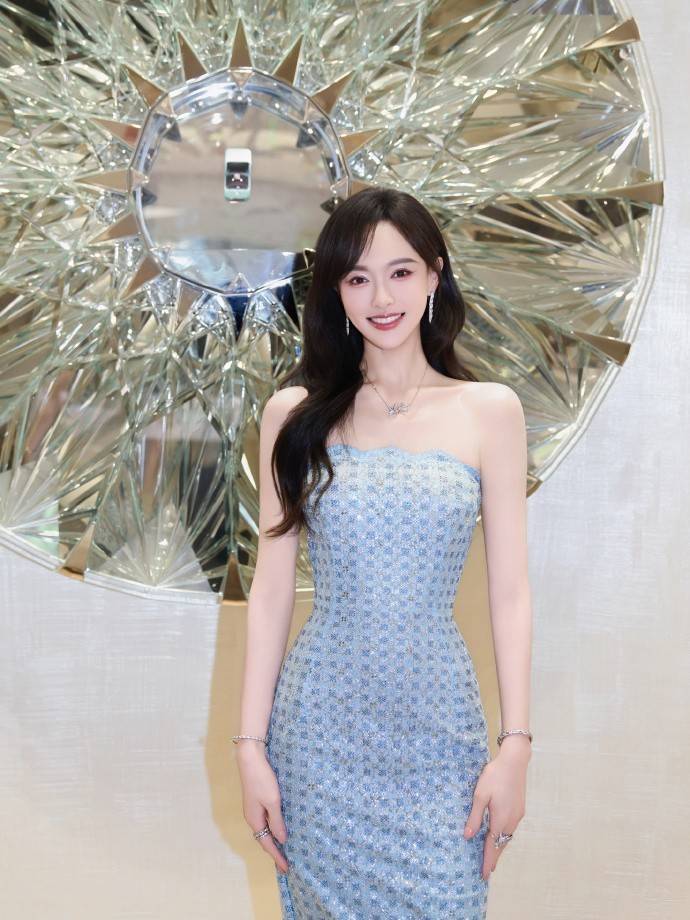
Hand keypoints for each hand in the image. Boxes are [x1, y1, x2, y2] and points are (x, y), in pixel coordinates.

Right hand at [236, 744, 288, 874]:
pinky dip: (272, 828)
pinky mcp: (257, 801)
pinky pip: (265, 820)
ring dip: (273, 841)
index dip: (277, 857)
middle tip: (285, 865)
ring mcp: (254, 809)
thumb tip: (281, 840)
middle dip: (274, 852)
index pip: (267, 844)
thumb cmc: (262, 779)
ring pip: (264, 830)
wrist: (250, 758)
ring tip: (284, 850)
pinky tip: (279, 828)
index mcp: (254, 820)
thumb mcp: (273, 801)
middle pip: (264, 839)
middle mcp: (252, 817)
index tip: (286, 869)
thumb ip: (277, 821)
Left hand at [463, 739, 529, 879]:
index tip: (484, 875)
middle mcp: (512, 820)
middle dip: (494, 857)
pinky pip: (510, 828)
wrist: (515, 761)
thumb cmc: (495, 775)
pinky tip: (499, 835)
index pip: (493, 846)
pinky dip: (504, 836)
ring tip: (491, 856)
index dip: (488, 861)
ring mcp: (518, 815)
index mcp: (500, 819)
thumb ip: (474, 817)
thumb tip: (467, 837)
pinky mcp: (520, 809)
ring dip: (499, 846)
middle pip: (502, 844)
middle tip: (487, 870)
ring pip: (507, 836)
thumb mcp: (480, 795)